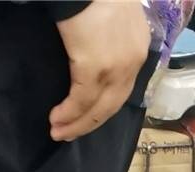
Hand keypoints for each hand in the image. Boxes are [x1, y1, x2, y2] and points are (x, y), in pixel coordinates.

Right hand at [52, 0, 150, 142]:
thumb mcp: (111, 14)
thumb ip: (109, 37)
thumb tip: (92, 54)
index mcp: (138, 45)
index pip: (124, 86)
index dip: (104, 106)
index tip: (87, 117)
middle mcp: (132, 61)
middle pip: (113, 104)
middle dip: (89, 123)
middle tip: (68, 133)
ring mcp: (116, 67)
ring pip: (99, 109)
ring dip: (77, 124)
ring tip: (58, 132)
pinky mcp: (95, 69)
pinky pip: (81, 101)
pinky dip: (68, 114)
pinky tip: (56, 120)